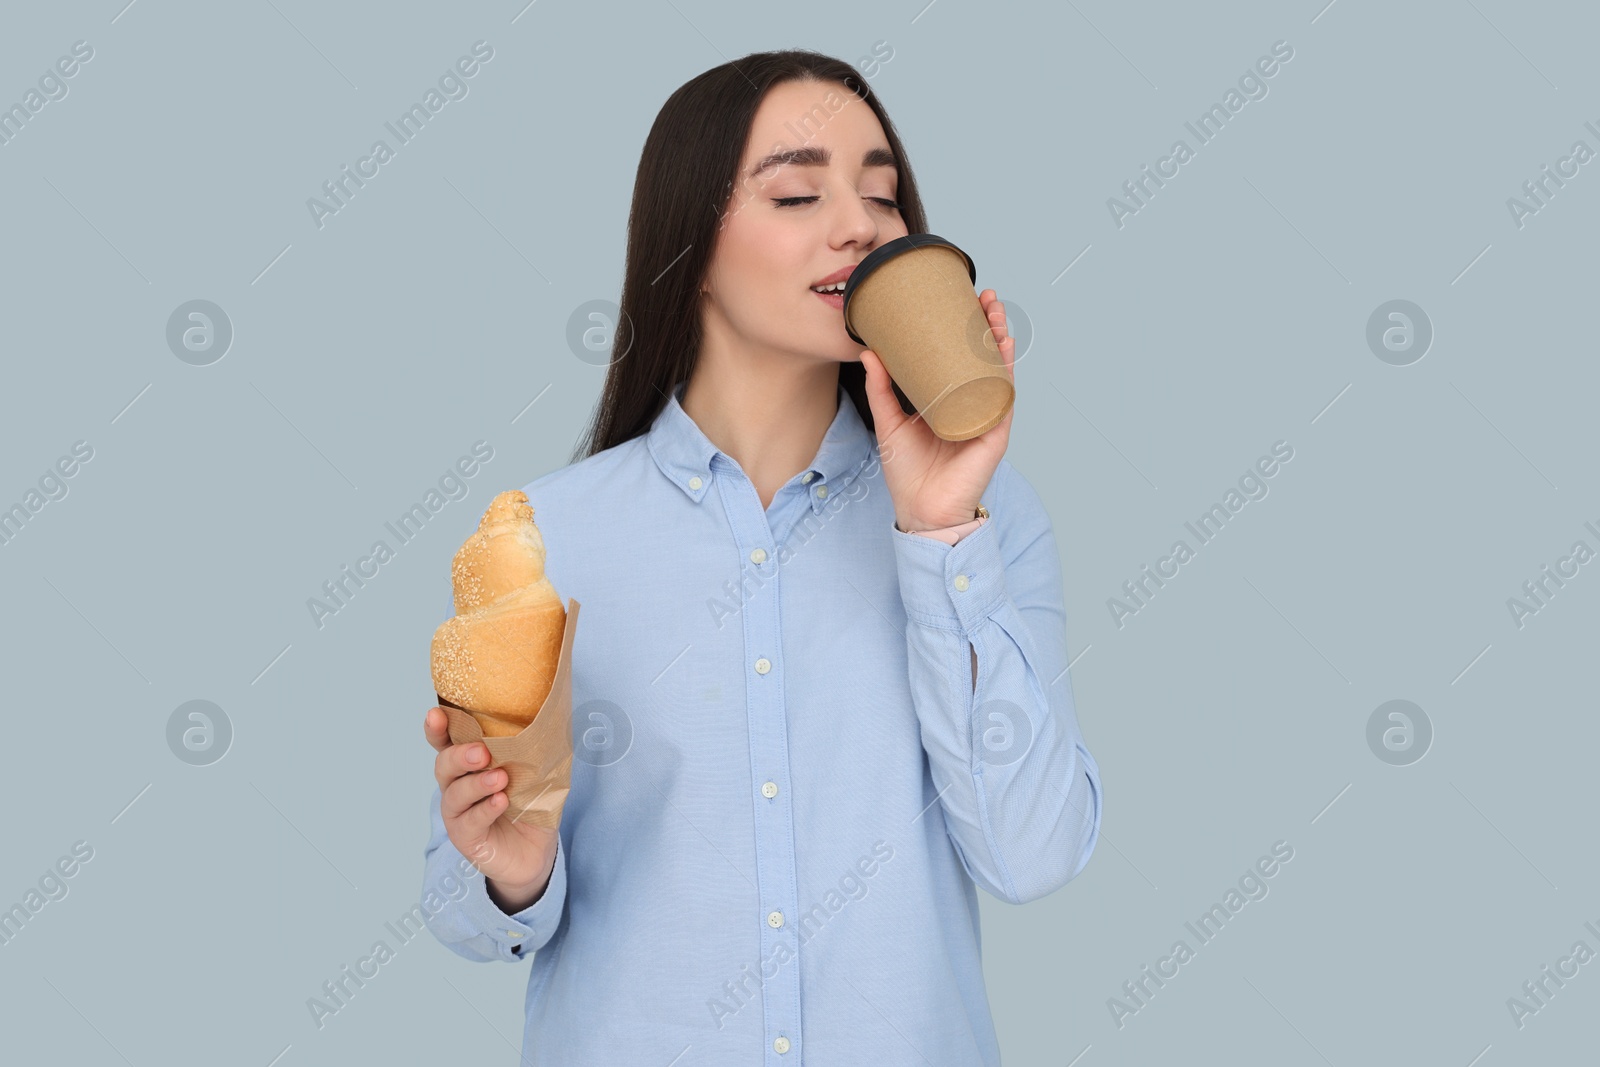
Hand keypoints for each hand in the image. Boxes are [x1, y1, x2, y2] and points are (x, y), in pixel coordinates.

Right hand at [425, 706, 557, 908]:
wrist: (535, 851)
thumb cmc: (530, 804)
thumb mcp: (535, 772)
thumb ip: (532, 749)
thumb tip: (549, 718)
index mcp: (469, 765)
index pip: (446, 742)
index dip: (437, 729)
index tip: (436, 714)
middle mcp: (457, 786)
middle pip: (444, 765)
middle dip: (460, 755)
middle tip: (482, 752)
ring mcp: (458, 814)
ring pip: (454, 795)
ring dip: (476, 784)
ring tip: (499, 778)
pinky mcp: (466, 839)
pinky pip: (469, 822)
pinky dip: (485, 810)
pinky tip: (500, 802)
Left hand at [858, 288, 1015, 531]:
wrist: (920, 510)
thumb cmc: (908, 472)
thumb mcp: (889, 422)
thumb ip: (881, 389)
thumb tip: (869, 351)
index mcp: (949, 400)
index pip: (961, 357)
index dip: (964, 330)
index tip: (961, 300)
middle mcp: (971, 404)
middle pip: (984, 358)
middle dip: (988, 325)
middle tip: (984, 296)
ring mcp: (985, 416)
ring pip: (998, 371)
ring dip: (1001, 339)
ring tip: (996, 312)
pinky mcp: (992, 432)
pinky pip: (1002, 396)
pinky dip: (1004, 371)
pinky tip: (1003, 348)